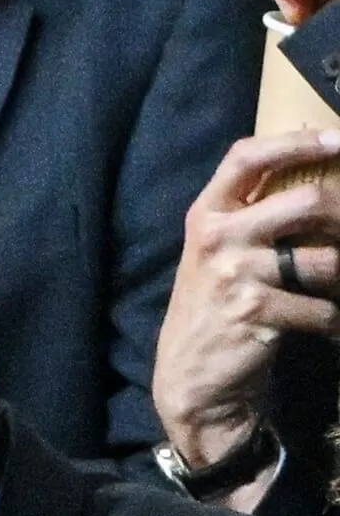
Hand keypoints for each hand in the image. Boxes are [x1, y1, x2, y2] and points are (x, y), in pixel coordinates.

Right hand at [154, 133, 339, 507]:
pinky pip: (321, 309)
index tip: (339, 138)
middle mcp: (218, 238)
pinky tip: (326, 328)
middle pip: (307, 200)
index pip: (247, 158)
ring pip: (327, 260)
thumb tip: (318, 178)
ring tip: (338, 288)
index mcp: (207, 216)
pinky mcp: (254, 313)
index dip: (298, 142)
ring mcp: (235, 275)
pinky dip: (333, 323)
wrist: (190, 377)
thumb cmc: (214, 310)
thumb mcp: (217, 255)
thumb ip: (250, 217)